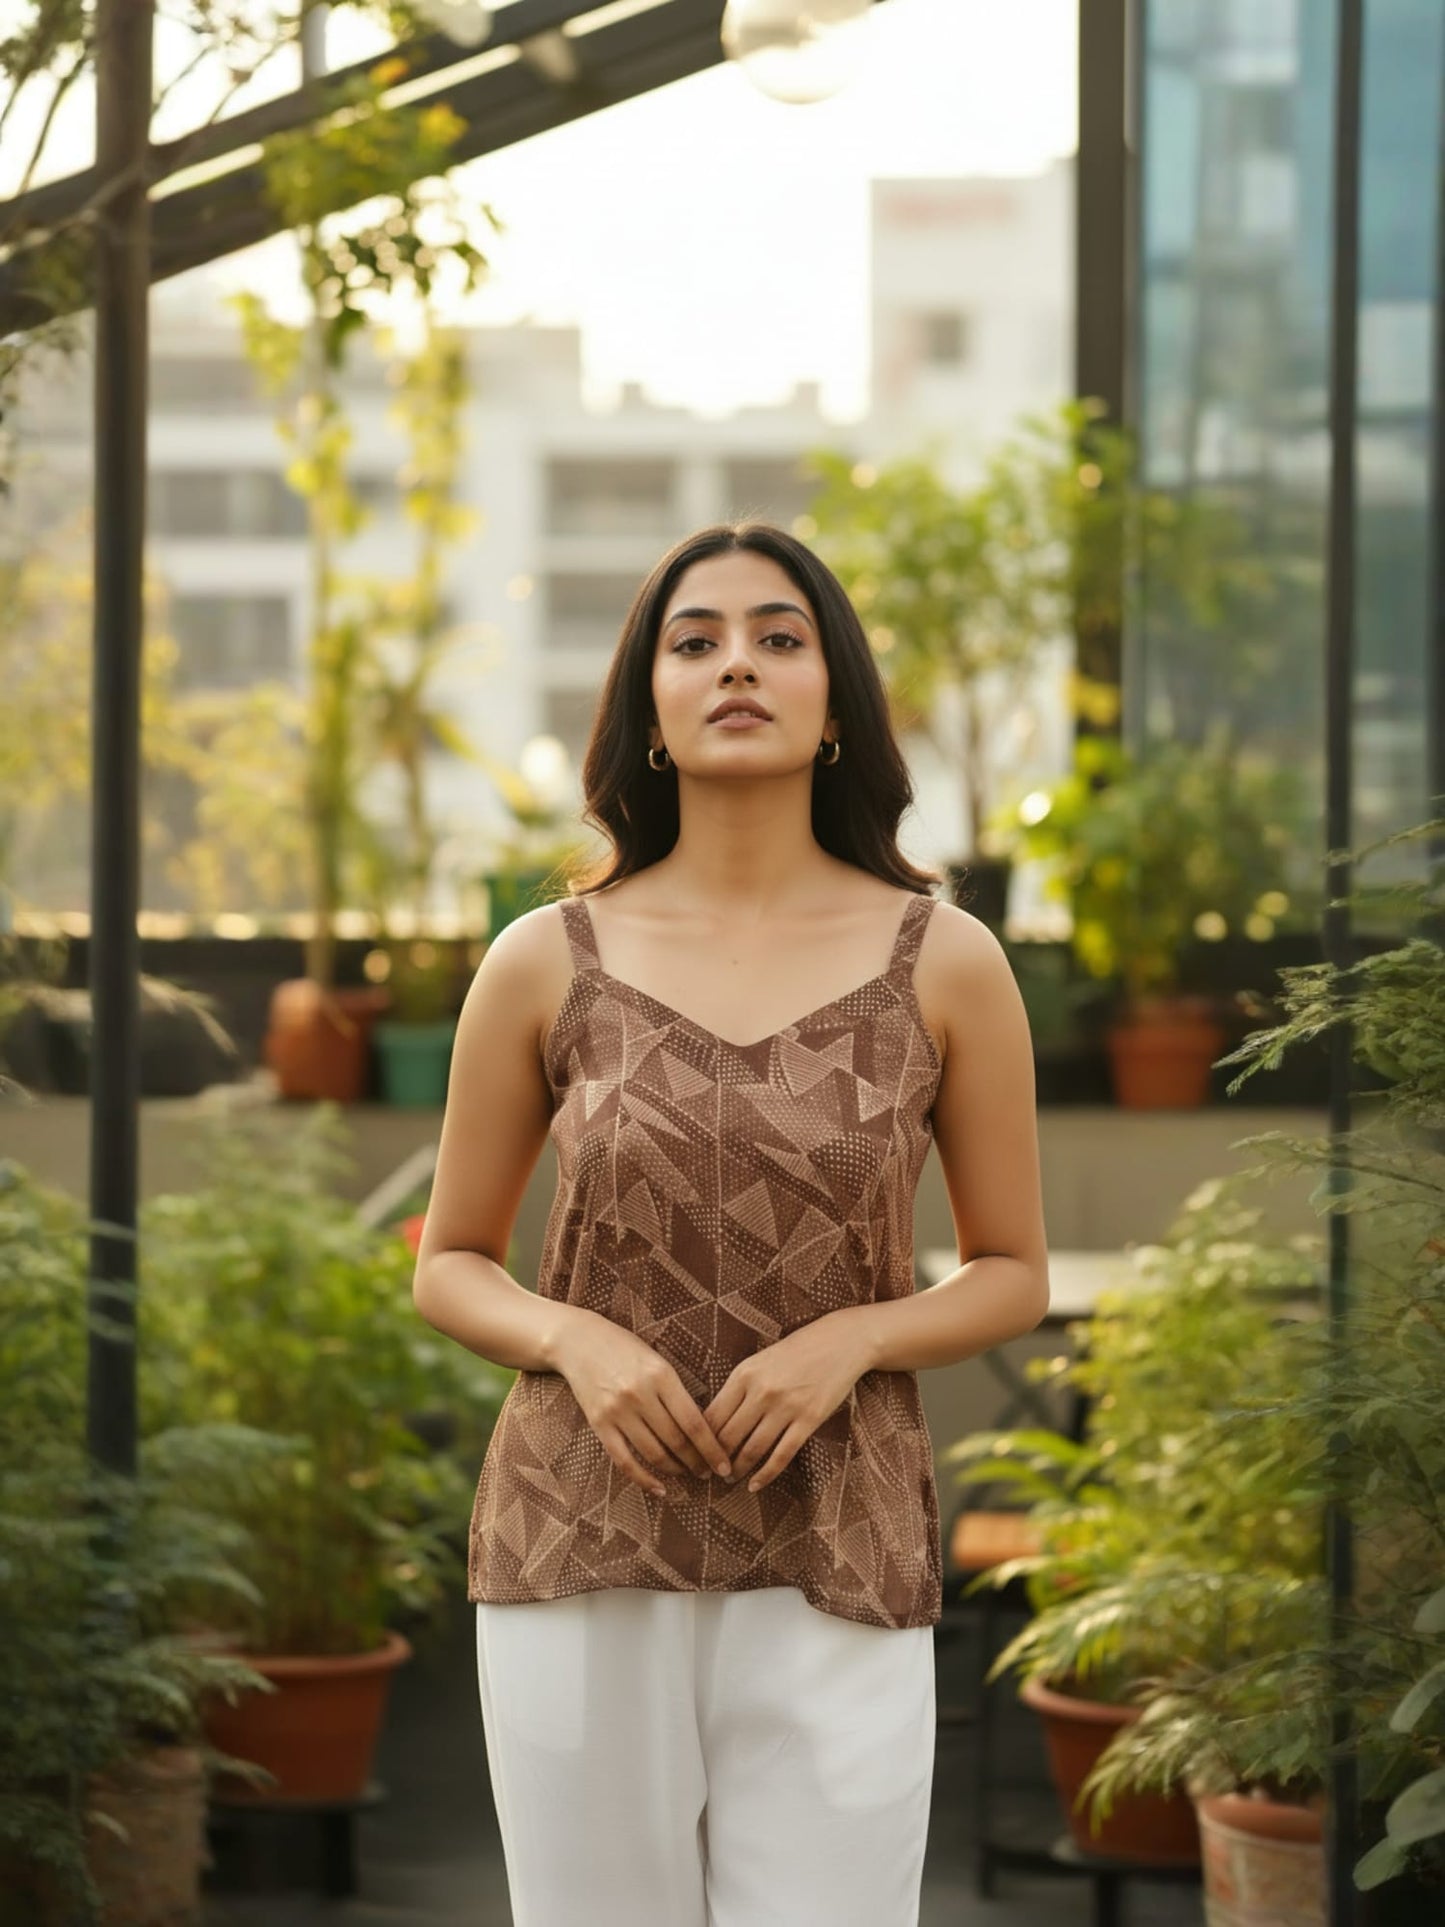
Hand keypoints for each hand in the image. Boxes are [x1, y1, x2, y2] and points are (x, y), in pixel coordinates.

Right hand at [553, 1307, 732, 1497]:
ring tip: (687, 1474)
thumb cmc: (625, 1349)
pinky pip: (624, 1461)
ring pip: (654, 1453)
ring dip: (675, 1470)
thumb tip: (702, 1430)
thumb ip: (676, 1392)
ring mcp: (617, 1411)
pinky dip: (644, 1479)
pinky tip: (659, 1488)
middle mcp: (640, 1394)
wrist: (579, 1341)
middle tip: (709, 1472)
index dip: (712, 1449)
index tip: (724, 1465)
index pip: (694, 1422)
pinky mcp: (599, 1424)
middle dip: (697, 1462)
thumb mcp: (657, 1361)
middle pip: (676, 1440)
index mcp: (661, 1375)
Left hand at [702, 1314, 871, 1494]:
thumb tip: (714, 1421)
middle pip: (728, 1436)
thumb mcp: (759, 1361)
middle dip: (715, 1460)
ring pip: (752, 1449)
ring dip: (738, 1469)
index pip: (713, 1416)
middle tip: (709, 1473)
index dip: (700, 1441)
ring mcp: (786, 1407)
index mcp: (744, 1374)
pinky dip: (766, 1475)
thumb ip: (739, 1387)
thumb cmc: (797, 1350)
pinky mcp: (809, 1419)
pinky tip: (755, 1485)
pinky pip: (782, 1455)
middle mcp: (761, 1391)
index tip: (695, 1455)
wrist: (841, 1341)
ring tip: (730, 1479)